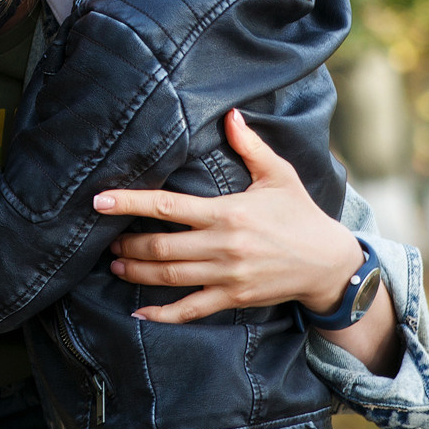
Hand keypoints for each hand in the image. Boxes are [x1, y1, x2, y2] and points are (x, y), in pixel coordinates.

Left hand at [93, 109, 367, 322]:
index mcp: (227, 212)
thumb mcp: (278, 175)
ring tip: (116, 265)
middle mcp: (223, 246)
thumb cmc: (300, 214)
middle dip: (128, 244)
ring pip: (169, 277)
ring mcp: (227, 275)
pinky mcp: (234, 298)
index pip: (168, 206)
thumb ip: (249, 146)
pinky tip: (140, 311)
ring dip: (136, 272)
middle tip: (107, 240)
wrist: (328, 262)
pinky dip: (163, 314)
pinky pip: (191, 309)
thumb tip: (231, 114)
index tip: (100, 201)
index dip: (130, 203)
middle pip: (161, 247)